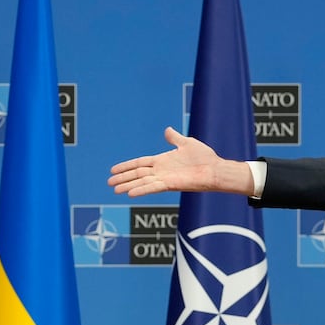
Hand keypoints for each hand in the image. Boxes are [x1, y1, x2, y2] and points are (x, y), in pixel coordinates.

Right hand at [107, 127, 253, 196]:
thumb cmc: (204, 158)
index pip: (139, 163)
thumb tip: (167, 130)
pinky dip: (142, 190)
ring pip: (142, 182)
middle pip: (137, 174)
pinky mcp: (171, 184)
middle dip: (123, 178)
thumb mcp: (187, 143)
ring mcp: (164, 178)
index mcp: (162, 161)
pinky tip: (130, 193)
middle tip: (109, 182)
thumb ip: (175, 139)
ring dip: (128, 185)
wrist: (215, 169)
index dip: (126, 166)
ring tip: (115, 190)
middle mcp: (161, 171)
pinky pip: (153, 187)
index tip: (113, 170)